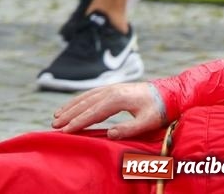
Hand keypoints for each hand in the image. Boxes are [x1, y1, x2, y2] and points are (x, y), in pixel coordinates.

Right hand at [52, 81, 166, 138]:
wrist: (169, 92)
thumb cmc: (160, 110)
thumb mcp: (148, 122)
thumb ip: (129, 129)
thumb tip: (109, 135)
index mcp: (117, 99)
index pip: (92, 113)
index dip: (78, 122)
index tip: (65, 130)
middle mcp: (110, 91)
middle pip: (84, 104)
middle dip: (68, 115)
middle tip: (54, 124)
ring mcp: (109, 88)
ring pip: (84, 98)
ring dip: (70, 107)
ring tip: (56, 115)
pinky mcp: (111, 88)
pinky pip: (90, 94)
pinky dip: (78, 101)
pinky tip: (72, 106)